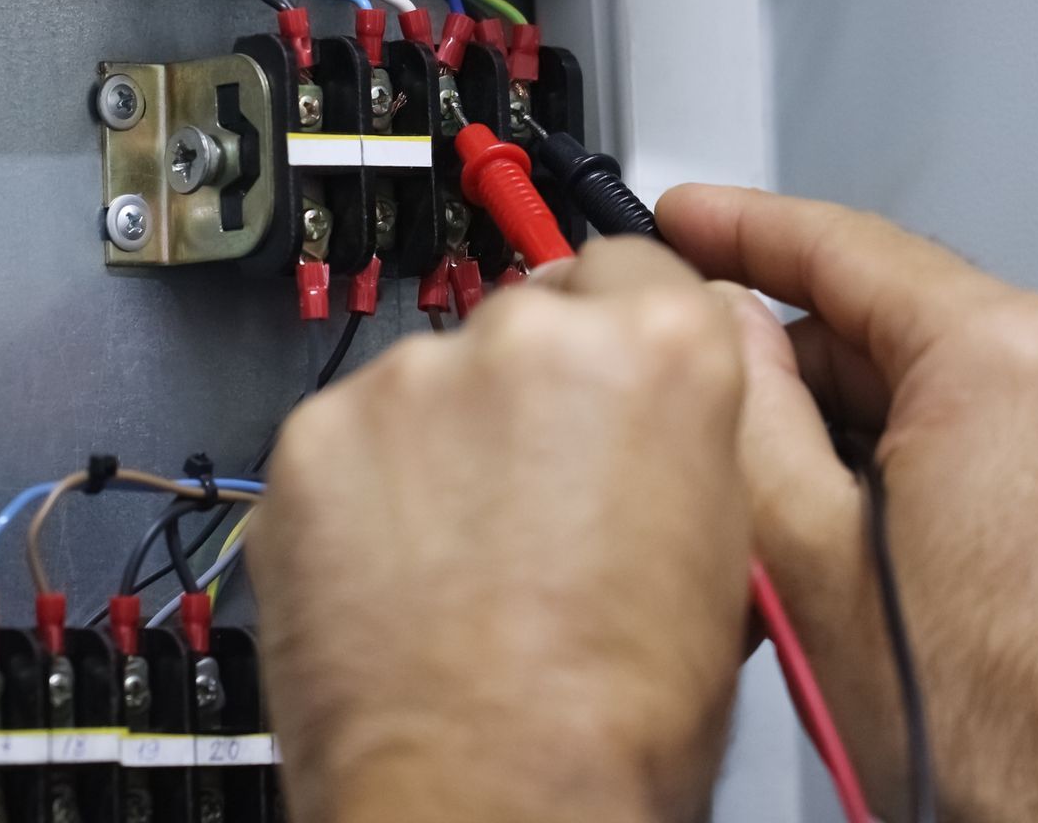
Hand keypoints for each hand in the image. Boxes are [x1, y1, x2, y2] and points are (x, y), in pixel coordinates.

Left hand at [249, 240, 749, 822]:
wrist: (489, 802)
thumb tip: (655, 413)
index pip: (633, 267)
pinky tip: (395, 570)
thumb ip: (684, 439)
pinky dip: (362, 489)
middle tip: (527, 499)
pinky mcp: (313, 436)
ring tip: (459, 559)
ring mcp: (410, 382)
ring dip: (439, 444)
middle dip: (526, 394)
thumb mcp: (724, 557)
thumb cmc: (616, 721)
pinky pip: (347, 439)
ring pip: (429, 381)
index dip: (615, 331)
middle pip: (525, 319)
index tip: (590, 374)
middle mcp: (528, 337)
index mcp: (658, 350)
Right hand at [660, 185, 1037, 821]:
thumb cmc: (976, 719)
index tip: (682, 214)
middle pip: (879, 315)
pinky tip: (824, 522)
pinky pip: (967, 422)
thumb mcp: (797, 542)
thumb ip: (742, 403)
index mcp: (1003, 359)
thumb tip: (712, 324)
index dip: (738, 225)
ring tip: (754, 493)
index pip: (843, 243)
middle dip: (777, 351)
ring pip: (917, 374)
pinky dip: (886, 449)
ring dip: (829, 413)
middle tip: (686, 380)